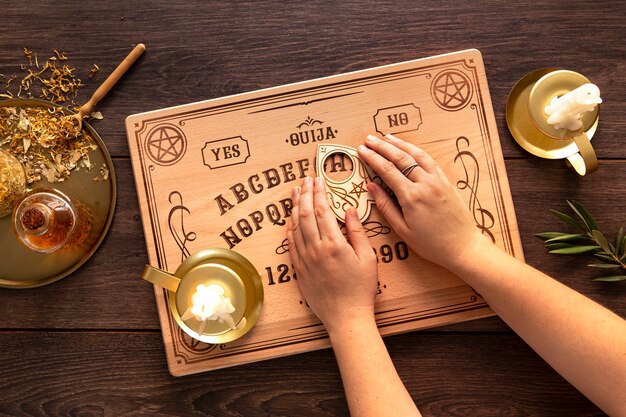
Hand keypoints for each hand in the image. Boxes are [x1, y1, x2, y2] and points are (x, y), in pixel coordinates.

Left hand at [287, 177, 377, 334]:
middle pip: (305, 214)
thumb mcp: (368, 258)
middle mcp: (315, 249)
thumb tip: (349, 210)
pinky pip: (290, 244)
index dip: (318, 193)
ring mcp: (304, 260)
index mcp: (334, 244)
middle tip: (304, 180)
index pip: (322, 211)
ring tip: (295, 193)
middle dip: (304, 194)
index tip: (318, 180)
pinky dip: (289, 229)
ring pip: (295, 227)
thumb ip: (357, 232)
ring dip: (294, 207)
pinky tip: (290, 219)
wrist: (346, 317)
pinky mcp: (299, 270)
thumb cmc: (361, 289)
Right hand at [357, 134, 487, 269]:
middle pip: (400, 157)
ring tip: (386, 137)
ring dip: (400, 144)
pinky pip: (429, 160)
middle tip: (369, 139)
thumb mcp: (403, 230)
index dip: (372, 158)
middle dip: (382, 146)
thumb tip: (372, 186)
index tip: (361, 150)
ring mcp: (438, 181)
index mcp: (412, 197)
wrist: (463, 247)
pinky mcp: (446, 182)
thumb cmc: (431, 244)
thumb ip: (386, 206)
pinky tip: (409, 148)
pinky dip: (417, 151)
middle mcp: (425, 184)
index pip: (387, 170)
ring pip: (416, 154)